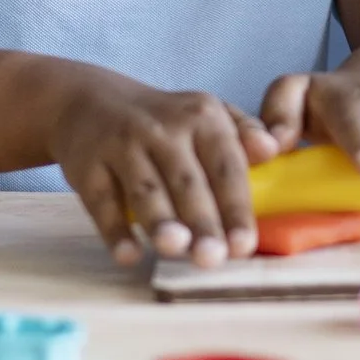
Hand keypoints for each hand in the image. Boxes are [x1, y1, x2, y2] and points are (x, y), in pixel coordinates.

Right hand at [45, 65, 278, 267]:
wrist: (88, 101)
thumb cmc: (163, 120)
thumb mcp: (205, 113)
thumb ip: (244, 131)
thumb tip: (273, 150)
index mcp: (202, 116)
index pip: (226, 166)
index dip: (236, 207)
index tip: (244, 245)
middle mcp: (163, 128)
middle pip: (187, 182)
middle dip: (202, 222)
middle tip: (214, 259)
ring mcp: (122, 146)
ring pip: (146, 190)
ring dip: (161, 222)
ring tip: (176, 250)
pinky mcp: (86, 166)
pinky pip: (102, 202)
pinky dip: (114, 230)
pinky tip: (129, 256)